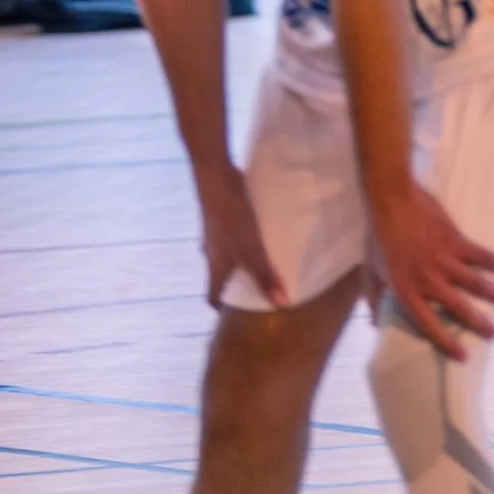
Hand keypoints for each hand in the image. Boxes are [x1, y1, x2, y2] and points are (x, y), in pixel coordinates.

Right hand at [197, 161, 285, 310]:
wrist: (216, 176)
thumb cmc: (232, 217)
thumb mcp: (252, 249)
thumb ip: (265, 275)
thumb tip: (281, 304)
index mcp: (215, 266)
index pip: (212, 296)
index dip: (222, 308)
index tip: (236, 317)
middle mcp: (212, 252)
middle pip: (222, 276)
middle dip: (238, 285)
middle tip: (259, 290)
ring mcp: (216, 233)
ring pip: (229, 255)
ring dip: (243, 261)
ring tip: (267, 262)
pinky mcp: (223, 215)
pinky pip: (234, 236)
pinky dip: (246, 240)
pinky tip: (264, 233)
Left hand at [371, 180, 493, 357]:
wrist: (391, 201)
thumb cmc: (378, 237)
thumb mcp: (369, 273)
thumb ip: (373, 299)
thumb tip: (374, 323)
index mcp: (406, 292)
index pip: (429, 325)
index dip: (447, 342)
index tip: (464, 355)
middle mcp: (428, 282)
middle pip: (459, 308)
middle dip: (479, 323)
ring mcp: (444, 261)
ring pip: (475, 283)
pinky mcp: (455, 241)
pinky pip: (479, 254)